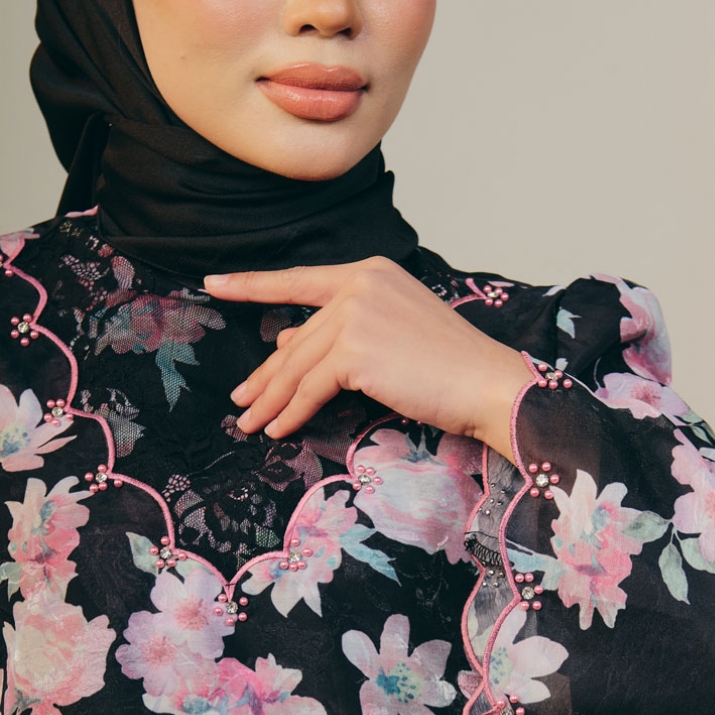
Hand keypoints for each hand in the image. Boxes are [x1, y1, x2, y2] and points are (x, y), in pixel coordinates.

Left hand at [203, 258, 529, 462]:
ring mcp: (355, 315)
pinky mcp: (355, 352)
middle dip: (265, 374)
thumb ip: (345, 331)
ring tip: (251, 422)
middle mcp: (358, 285)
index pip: (300, 280)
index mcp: (369, 271)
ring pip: (297, 365)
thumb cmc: (452, 367)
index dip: (254, 285)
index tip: (216, 285)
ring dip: (271, 399)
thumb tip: (288, 343)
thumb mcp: (395, 333)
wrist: (486, 383)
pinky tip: (278, 429)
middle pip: (296, 336)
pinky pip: (310, 388)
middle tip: (241, 398)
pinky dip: (291, 412)